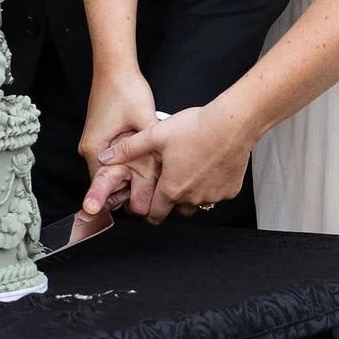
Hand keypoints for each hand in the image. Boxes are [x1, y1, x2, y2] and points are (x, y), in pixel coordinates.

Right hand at [80, 66, 156, 208]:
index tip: (137, 209)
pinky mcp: (104, 138)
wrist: (115, 68)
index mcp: (95, 150)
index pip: (104, 187)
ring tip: (151, 190)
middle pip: (109, 182)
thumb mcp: (144, 121)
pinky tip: (146, 170)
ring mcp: (96, 144)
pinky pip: (115, 160)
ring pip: (113, 172)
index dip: (122, 199)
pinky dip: (128, 167)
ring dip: (129, 180)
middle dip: (127, 192)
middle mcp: (91, 150)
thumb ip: (150, 149)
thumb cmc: (126, 90)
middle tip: (150, 204)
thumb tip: (162, 173)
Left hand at [92, 98, 254, 224]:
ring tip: (190, 169)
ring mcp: (213, 197)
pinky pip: (216, 195)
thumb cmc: (196, 128)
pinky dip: (211, 186)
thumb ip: (128, 149)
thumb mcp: (156, 135)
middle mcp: (192, 198)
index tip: (148, 200)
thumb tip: (105, 157)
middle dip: (170, 199)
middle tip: (170, 176)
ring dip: (191, 193)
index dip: (148, 209)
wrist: (233, 123)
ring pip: (197, 203)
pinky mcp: (230, 191)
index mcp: (171, 189)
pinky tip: (209, 166)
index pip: (154, 215)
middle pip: (176, 210)